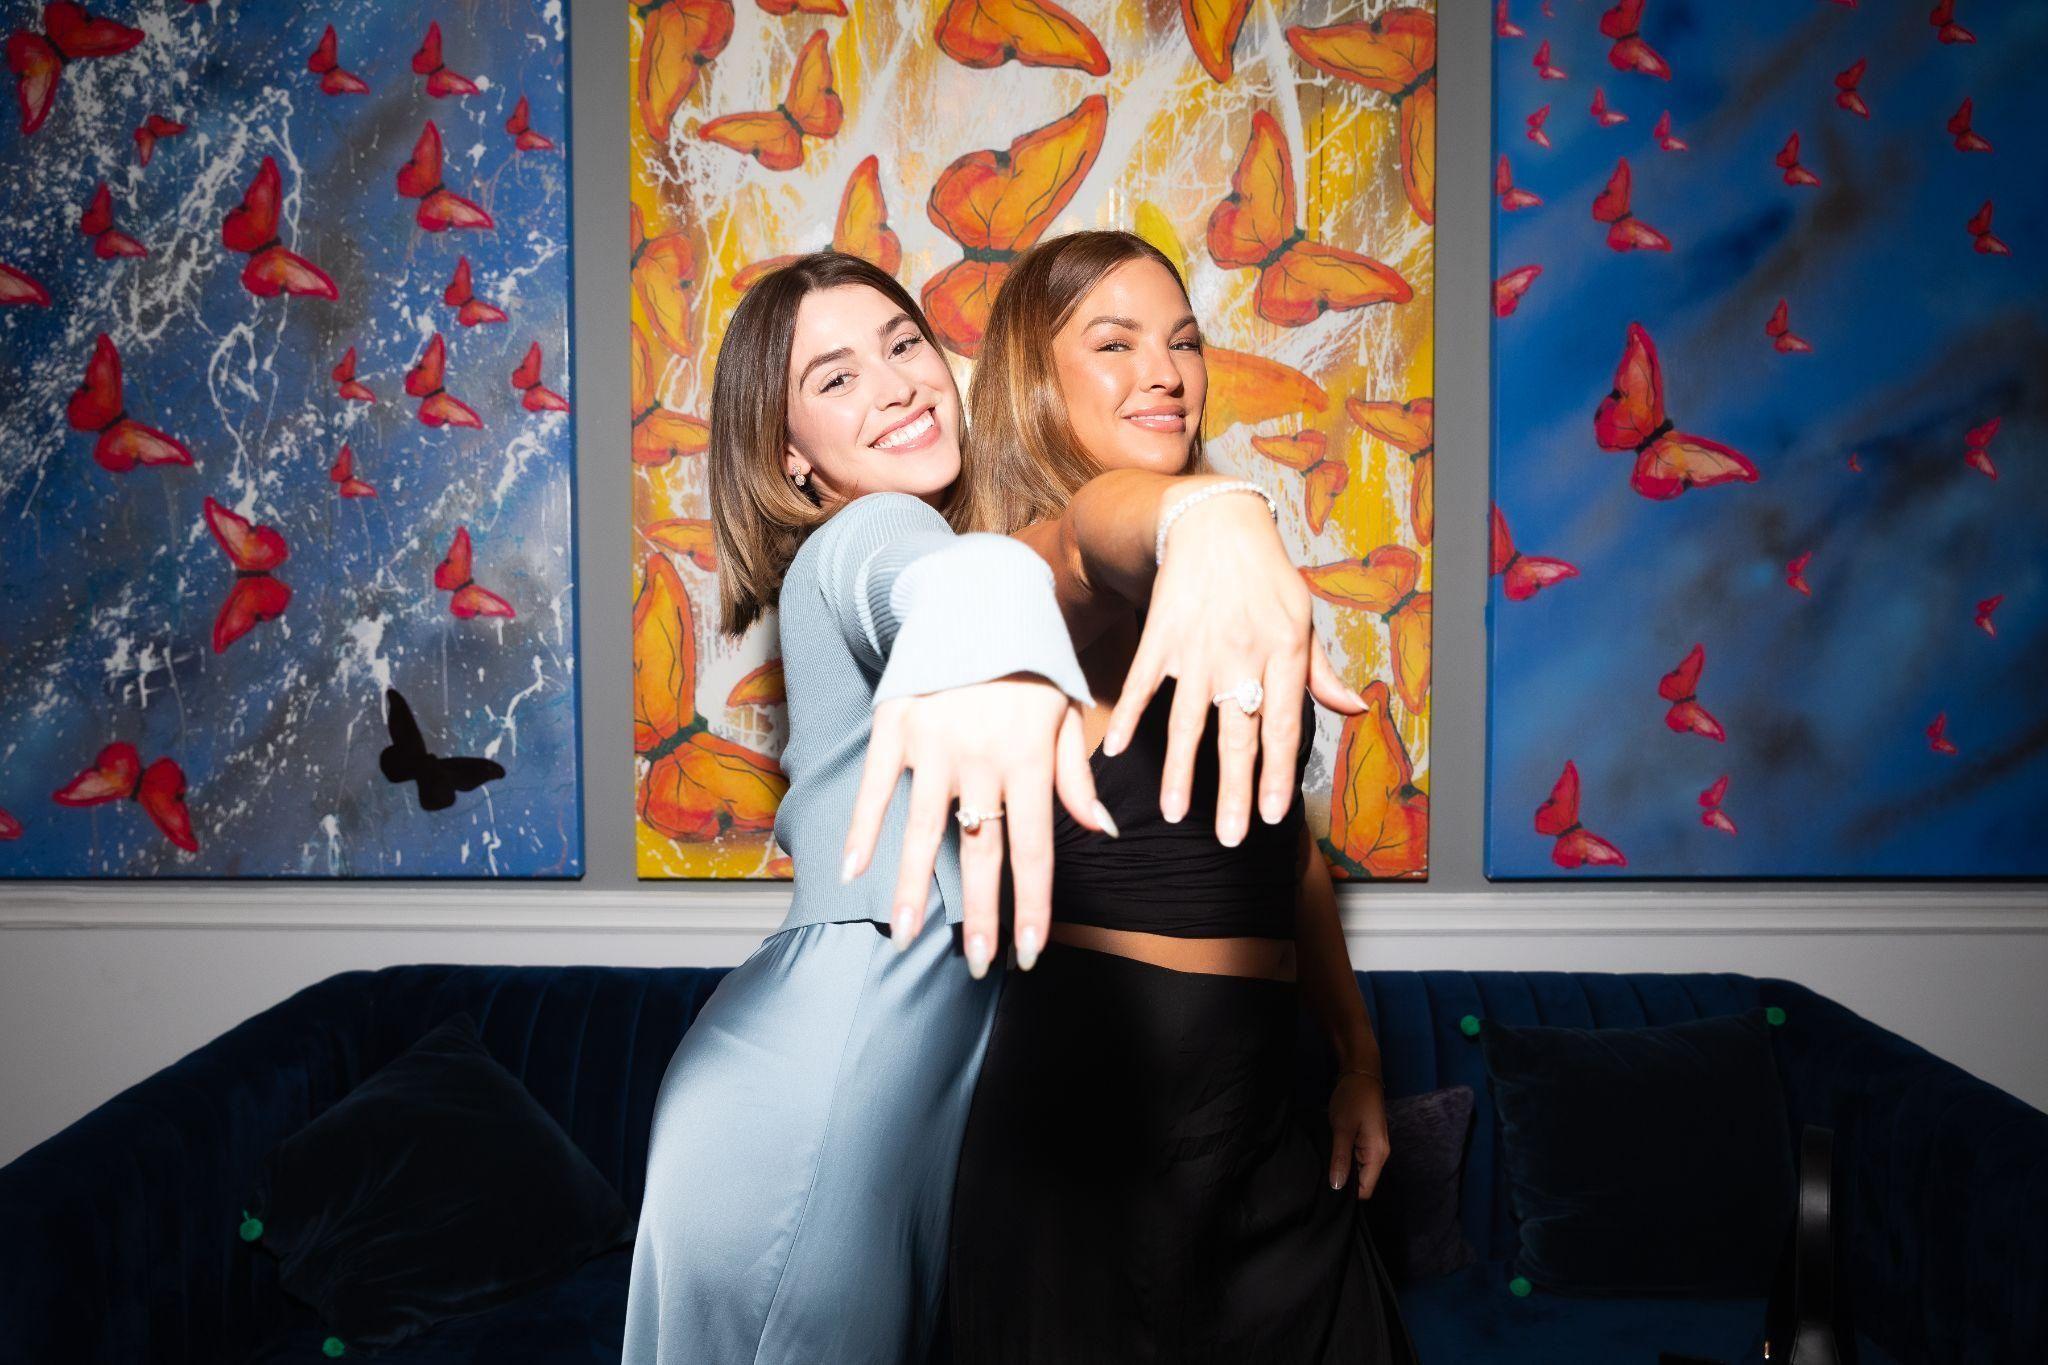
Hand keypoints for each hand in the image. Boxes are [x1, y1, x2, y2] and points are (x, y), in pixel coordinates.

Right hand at [839, 676, 1112, 978]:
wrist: (975, 596)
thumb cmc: (1027, 662)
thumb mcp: (1064, 711)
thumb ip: (1076, 776)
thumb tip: (1102, 832)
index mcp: (1029, 759)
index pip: (1034, 849)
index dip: (1032, 906)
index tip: (1030, 953)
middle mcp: (982, 760)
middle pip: (983, 852)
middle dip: (983, 915)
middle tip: (980, 966)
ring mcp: (934, 746)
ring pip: (925, 830)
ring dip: (915, 888)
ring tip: (907, 936)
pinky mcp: (895, 728)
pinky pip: (876, 787)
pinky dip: (863, 828)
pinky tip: (853, 871)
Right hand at [1103, 487, 1364, 844]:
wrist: (1217, 524)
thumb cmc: (1267, 576)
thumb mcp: (1305, 618)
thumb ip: (1322, 673)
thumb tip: (1355, 711)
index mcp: (1284, 653)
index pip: (1282, 727)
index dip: (1278, 774)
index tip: (1274, 816)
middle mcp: (1242, 656)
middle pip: (1237, 736)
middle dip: (1234, 792)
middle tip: (1231, 838)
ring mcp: (1198, 648)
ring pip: (1188, 721)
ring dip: (1180, 771)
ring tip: (1174, 813)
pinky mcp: (1161, 636)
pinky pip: (1142, 685)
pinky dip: (1129, 718)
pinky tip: (1118, 753)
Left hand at [1328, 1071, 1390, 1197]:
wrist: (1360, 1074)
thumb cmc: (1353, 1099)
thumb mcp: (1342, 1128)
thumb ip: (1340, 1158)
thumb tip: (1337, 1186)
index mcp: (1377, 1155)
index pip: (1365, 1190)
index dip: (1347, 1193)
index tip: (1326, 1189)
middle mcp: (1379, 1155)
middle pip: (1362, 1182)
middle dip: (1343, 1182)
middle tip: (1320, 1178)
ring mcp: (1373, 1147)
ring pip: (1358, 1170)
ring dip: (1342, 1170)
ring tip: (1323, 1168)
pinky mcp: (1366, 1140)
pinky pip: (1356, 1159)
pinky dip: (1344, 1160)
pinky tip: (1330, 1157)